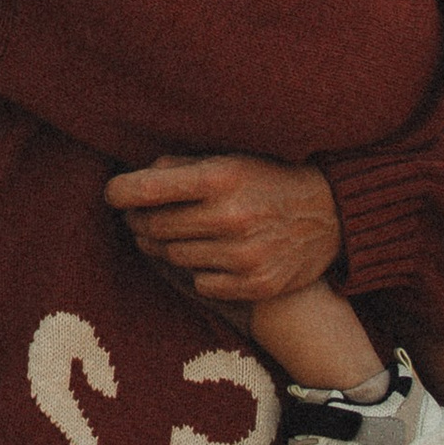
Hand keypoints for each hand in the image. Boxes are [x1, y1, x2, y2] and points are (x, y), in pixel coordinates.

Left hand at [103, 153, 344, 303]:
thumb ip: (183, 166)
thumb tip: (137, 178)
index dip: (120, 192)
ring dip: (167, 246)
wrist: (331, 215)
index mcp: (221, 177)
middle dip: (140, 220)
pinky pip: (201, 283)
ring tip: (176, 233)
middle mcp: (230, 217)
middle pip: (155, 228)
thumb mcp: (231, 159)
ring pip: (174, 257)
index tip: (111, 194)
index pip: (149, 189)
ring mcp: (243, 255)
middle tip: (139, 215)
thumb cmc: (270, 179)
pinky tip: (211, 254)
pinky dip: (199, 270)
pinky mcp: (253, 285)